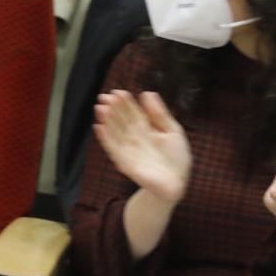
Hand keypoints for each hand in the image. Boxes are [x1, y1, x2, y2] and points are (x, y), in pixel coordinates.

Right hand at [94, 89, 191, 205]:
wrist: (176, 183)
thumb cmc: (176, 158)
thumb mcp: (173, 131)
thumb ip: (160, 113)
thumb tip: (148, 92)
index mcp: (146, 128)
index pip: (133, 112)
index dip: (125, 102)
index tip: (118, 92)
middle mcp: (134, 137)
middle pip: (121, 119)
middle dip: (113, 108)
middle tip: (105, 97)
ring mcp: (128, 149)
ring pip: (114, 131)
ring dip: (106, 120)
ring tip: (101, 107)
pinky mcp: (124, 161)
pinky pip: (112, 148)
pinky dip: (105, 138)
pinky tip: (98, 126)